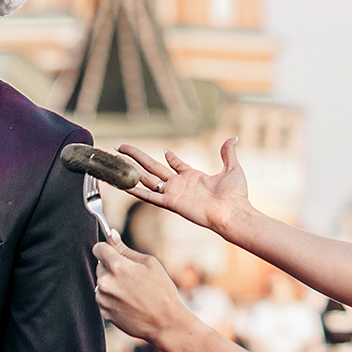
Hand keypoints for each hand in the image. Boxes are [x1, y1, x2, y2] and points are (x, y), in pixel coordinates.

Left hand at [93, 236, 193, 349]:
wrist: (165, 323)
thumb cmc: (162, 291)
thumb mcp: (149, 263)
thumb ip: (125, 249)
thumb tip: (111, 234)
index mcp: (116, 267)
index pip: (98, 248)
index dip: (108, 249)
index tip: (115, 253)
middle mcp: (105, 282)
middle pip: (100, 266)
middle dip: (112, 268)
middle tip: (132, 277)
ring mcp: (102, 299)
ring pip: (101, 283)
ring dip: (112, 284)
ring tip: (133, 292)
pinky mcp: (104, 312)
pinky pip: (103, 298)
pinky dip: (112, 298)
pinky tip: (129, 303)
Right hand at [117, 137, 251, 235]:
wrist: (233, 213)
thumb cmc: (235, 196)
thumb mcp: (232, 169)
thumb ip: (228, 153)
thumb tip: (233, 138)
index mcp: (193, 177)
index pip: (176, 165)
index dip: (169, 157)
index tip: (164, 149)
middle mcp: (180, 185)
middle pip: (153, 167)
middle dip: (136, 156)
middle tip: (121, 147)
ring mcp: (173, 194)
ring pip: (146, 178)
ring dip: (130, 169)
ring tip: (115, 160)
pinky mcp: (170, 203)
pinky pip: (149, 196)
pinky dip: (135, 191)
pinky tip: (123, 184)